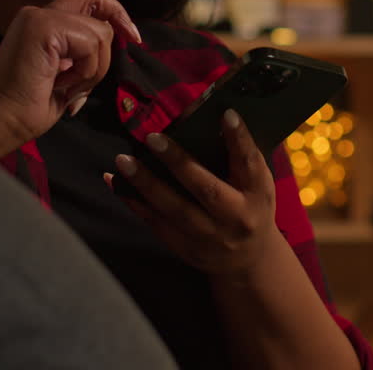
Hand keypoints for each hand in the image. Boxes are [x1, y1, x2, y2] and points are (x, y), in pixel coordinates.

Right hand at [0, 0, 141, 151]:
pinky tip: (61, 84)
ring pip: (100, 33)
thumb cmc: (30, 107)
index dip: (113, 10)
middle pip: (96, 0)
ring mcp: (40, 17)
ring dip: (94, 69)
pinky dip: (86, 71)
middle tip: (124, 48)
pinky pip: (91, 45)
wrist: (2, 122)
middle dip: (117, 24)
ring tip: (68, 86)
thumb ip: (84, 52)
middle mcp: (38, 13)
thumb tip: (117, 36)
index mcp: (41, 23)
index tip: (133, 35)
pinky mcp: (44, 27)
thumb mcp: (67, 74)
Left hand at [107, 109, 279, 277]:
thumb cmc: (251, 206)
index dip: (238, 139)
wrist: (247, 260)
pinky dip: (133, 201)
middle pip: (205, 189)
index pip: (249, 163)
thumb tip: (217, 115)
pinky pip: (154, 222)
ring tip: (123, 160)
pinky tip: (114, 182)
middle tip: (153, 138)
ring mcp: (206, 236)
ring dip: (145, 183)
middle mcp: (233, 217)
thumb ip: (241, 156)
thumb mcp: (258, 182)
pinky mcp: (184, 247)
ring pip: (173, 208)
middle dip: (178, 163)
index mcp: (257, 194)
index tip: (225, 113)